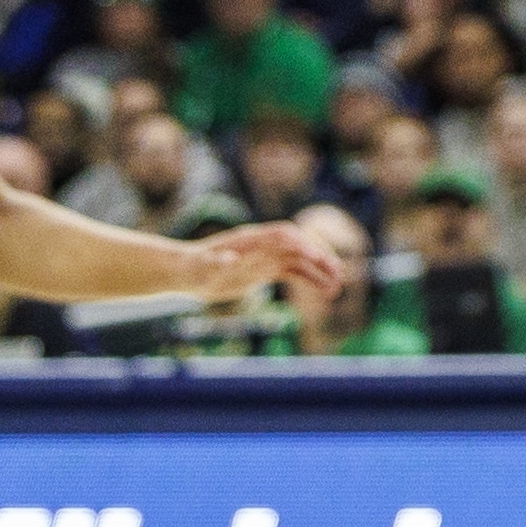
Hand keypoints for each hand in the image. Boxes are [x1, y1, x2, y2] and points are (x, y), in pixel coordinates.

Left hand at [177, 219, 351, 315]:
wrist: (187, 272)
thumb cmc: (193, 268)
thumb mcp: (202, 267)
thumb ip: (216, 263)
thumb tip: (229, 260)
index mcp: (252, 240)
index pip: (284, 236)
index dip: (302, 244)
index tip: (317, 258)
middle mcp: (263, 245)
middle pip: (299, 246)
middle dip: (319, 257)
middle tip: (338, 273)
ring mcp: (266, 257)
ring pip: (300, 261)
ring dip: (319, 271)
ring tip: (336, 287)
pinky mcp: (264, 270)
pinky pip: (293, 273)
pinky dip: (310, 280)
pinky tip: (323, 290)